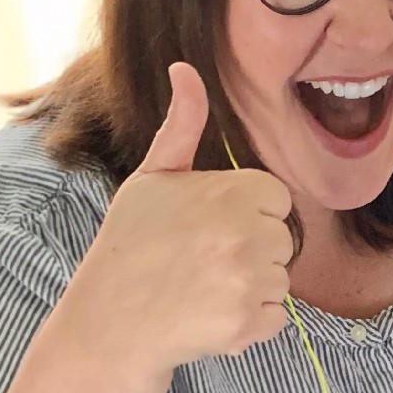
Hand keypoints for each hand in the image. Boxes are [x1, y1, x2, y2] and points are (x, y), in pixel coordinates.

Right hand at [63, 62, 292, 379]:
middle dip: (251, 252)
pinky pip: (274, 319)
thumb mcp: (153, 177)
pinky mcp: (245, 324)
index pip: (276, 199)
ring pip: (279, 280)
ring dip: (250, 289)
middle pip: (283, 241)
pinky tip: (209, 315)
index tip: (210, 227)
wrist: (109, 321)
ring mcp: (246, 281)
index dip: (246, 213)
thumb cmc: (131, 245)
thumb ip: (183, 126)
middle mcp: (244, 234)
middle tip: (201, 261)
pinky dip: (249, 324)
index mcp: (232, 191)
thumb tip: (184, 68)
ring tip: (202, 289)